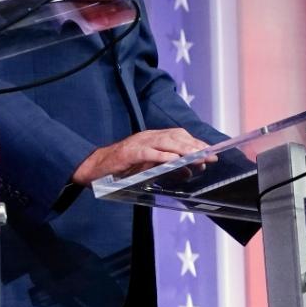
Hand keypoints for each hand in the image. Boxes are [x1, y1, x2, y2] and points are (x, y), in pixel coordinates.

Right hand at [72, 128, 211, 184]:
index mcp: (152, 137)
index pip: (179, 135)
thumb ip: (168, 167)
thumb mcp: (148, 167)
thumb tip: (189, 171)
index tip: (211, 150)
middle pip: (176, 136)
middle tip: (209, 155)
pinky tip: (174, 161)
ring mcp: (138, 143)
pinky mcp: (129, 153)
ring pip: (165, 142)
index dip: (195, 142)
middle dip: (194, 145)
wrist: (95, 167)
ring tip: (197, 157)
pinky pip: (148, 153)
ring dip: (183, 150)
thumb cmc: (122, 168)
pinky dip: (162, 156)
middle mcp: (148, 136)